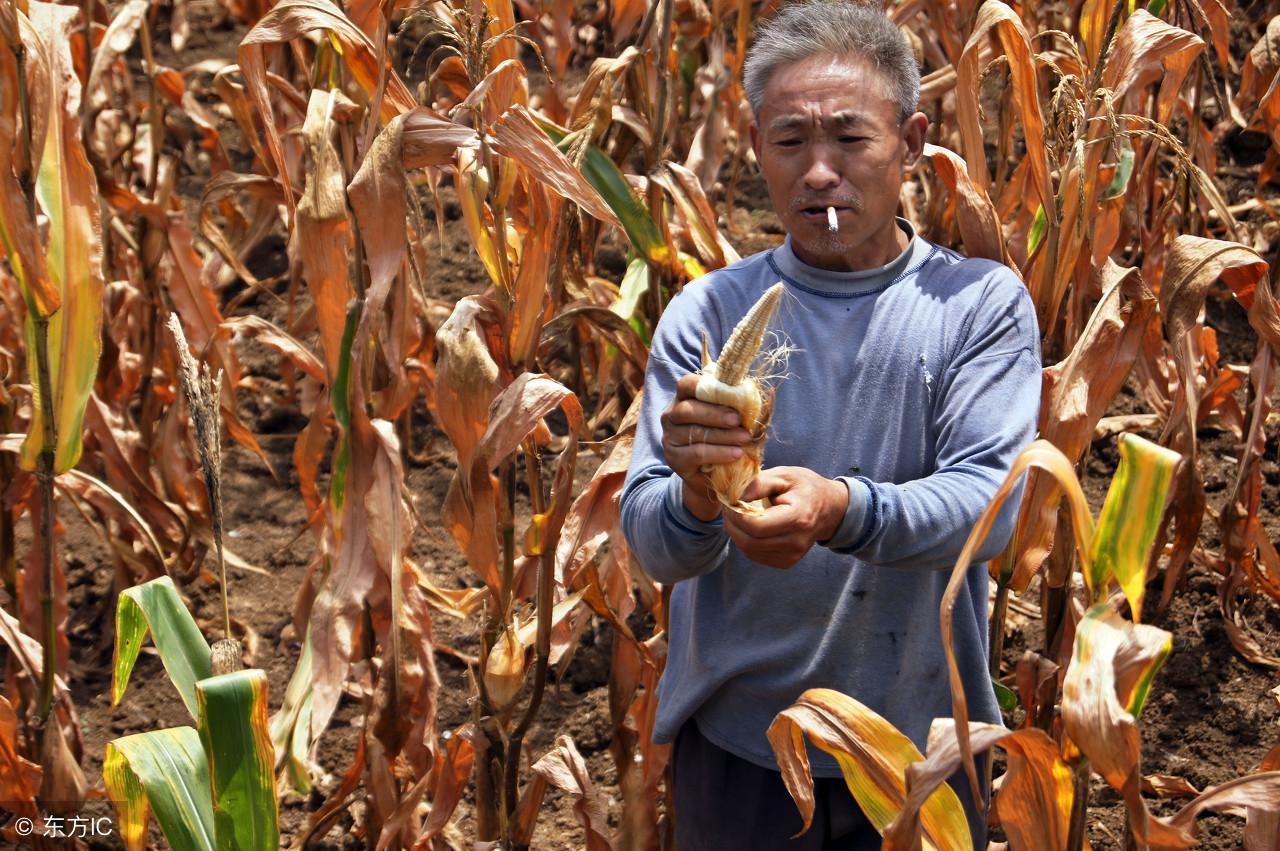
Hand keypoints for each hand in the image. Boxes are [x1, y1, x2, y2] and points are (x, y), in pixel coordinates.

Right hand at [660, 374, 752, 520]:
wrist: (713, 475)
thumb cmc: (723, 439)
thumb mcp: (729, 419)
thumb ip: (734, 406)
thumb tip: (750, 395)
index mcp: (684, 398)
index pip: (686, 384)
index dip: (703, 385)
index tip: (728, 392)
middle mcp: (671, 415)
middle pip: (688, 410)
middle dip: (716, 414)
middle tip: (738, 420)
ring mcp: (670, 437)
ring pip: (695, 433)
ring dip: (723, 435)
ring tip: (745, 438)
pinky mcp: (674, 458)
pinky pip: (697, 453)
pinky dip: (719, 452)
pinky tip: (736, 453)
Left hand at [722, 467, 848, 568]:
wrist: (830, 509)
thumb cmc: (806, 488)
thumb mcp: (784, 475)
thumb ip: (759, 483)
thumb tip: (735, 496)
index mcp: (797, 518)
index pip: (756, 526)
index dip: (736, 515)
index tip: (730, 501)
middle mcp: (796, 542)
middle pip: (750, 543)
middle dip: (732, 526)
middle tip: (728, 509)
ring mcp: (793, 555)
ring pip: (750, 551)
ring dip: (737, 534)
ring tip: (737, 516)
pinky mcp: (787, 562)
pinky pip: (757, 556)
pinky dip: (747, 542)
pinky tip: (749, 528)